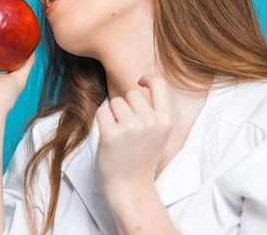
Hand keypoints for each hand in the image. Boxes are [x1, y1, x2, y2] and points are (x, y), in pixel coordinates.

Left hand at [95, 76, 173, 195]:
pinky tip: (109, 137)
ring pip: (115, 102)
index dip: (148, 78)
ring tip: (120, 136)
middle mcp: (149, 122)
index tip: (140, 81)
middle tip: (128, 129)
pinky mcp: (110, 134)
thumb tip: (141, 84)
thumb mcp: (159, 134)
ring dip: (113, 115)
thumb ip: (155, 111)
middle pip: (132, 94)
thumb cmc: (142, 158)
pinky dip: (102, 121)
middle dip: (126, 106)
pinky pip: (101, 111)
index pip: (159, 84)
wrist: (130, 187)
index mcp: (165, 121)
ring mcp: (130, 127)